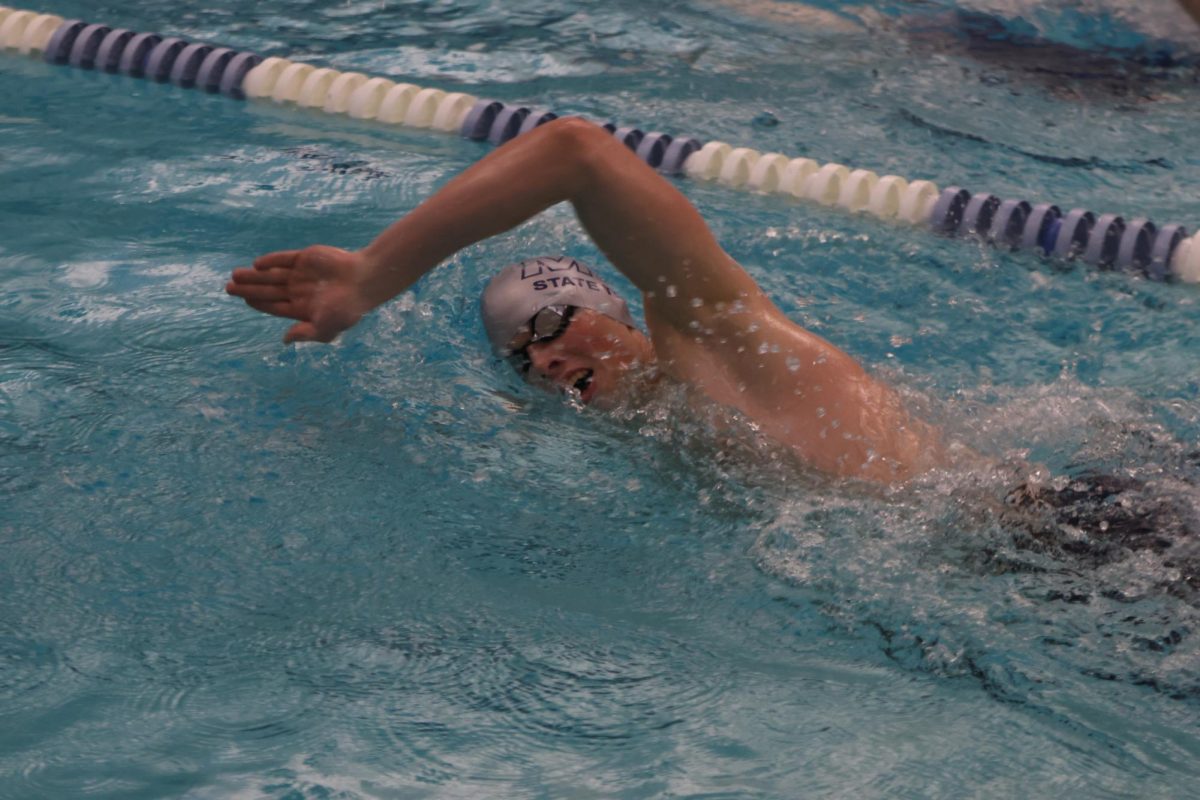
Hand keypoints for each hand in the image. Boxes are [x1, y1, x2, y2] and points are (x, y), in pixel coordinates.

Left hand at [226, 245, 374, 342]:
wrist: (364, 280)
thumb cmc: (347, 307)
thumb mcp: (326, 328)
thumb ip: (305, 334)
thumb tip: (284, 340)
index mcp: (304, 308)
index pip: (275, 306)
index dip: (258, 303)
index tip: (243, 300)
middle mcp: (300, 291)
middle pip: (269, 290)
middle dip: (248, 289)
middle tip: (228, 287)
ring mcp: (303, 274)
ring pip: (272, 275)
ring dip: (254, 275)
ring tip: (234, 275)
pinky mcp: (307, 258)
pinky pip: (284, 259)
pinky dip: (271, 261)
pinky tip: (257, 264)